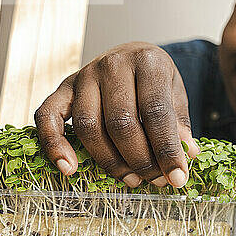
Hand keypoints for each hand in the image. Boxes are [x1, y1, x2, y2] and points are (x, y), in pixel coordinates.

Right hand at [34, 42, 199, 187]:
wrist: (131, 54)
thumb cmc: (155, 79)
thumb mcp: (176, 93)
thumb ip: (179, 122)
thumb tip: (187, 153)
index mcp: (148, 61)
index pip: (156, 112)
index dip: (167, 150)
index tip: (178, 178)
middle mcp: (113, 64)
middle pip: (122, 123)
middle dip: (141, 160)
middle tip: (156, 181)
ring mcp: (84, 74)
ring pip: (89, 127)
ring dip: (111, 162)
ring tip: (132, 180)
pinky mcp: (63, 87)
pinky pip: (48, 117)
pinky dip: (55, 145)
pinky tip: (69, 169)